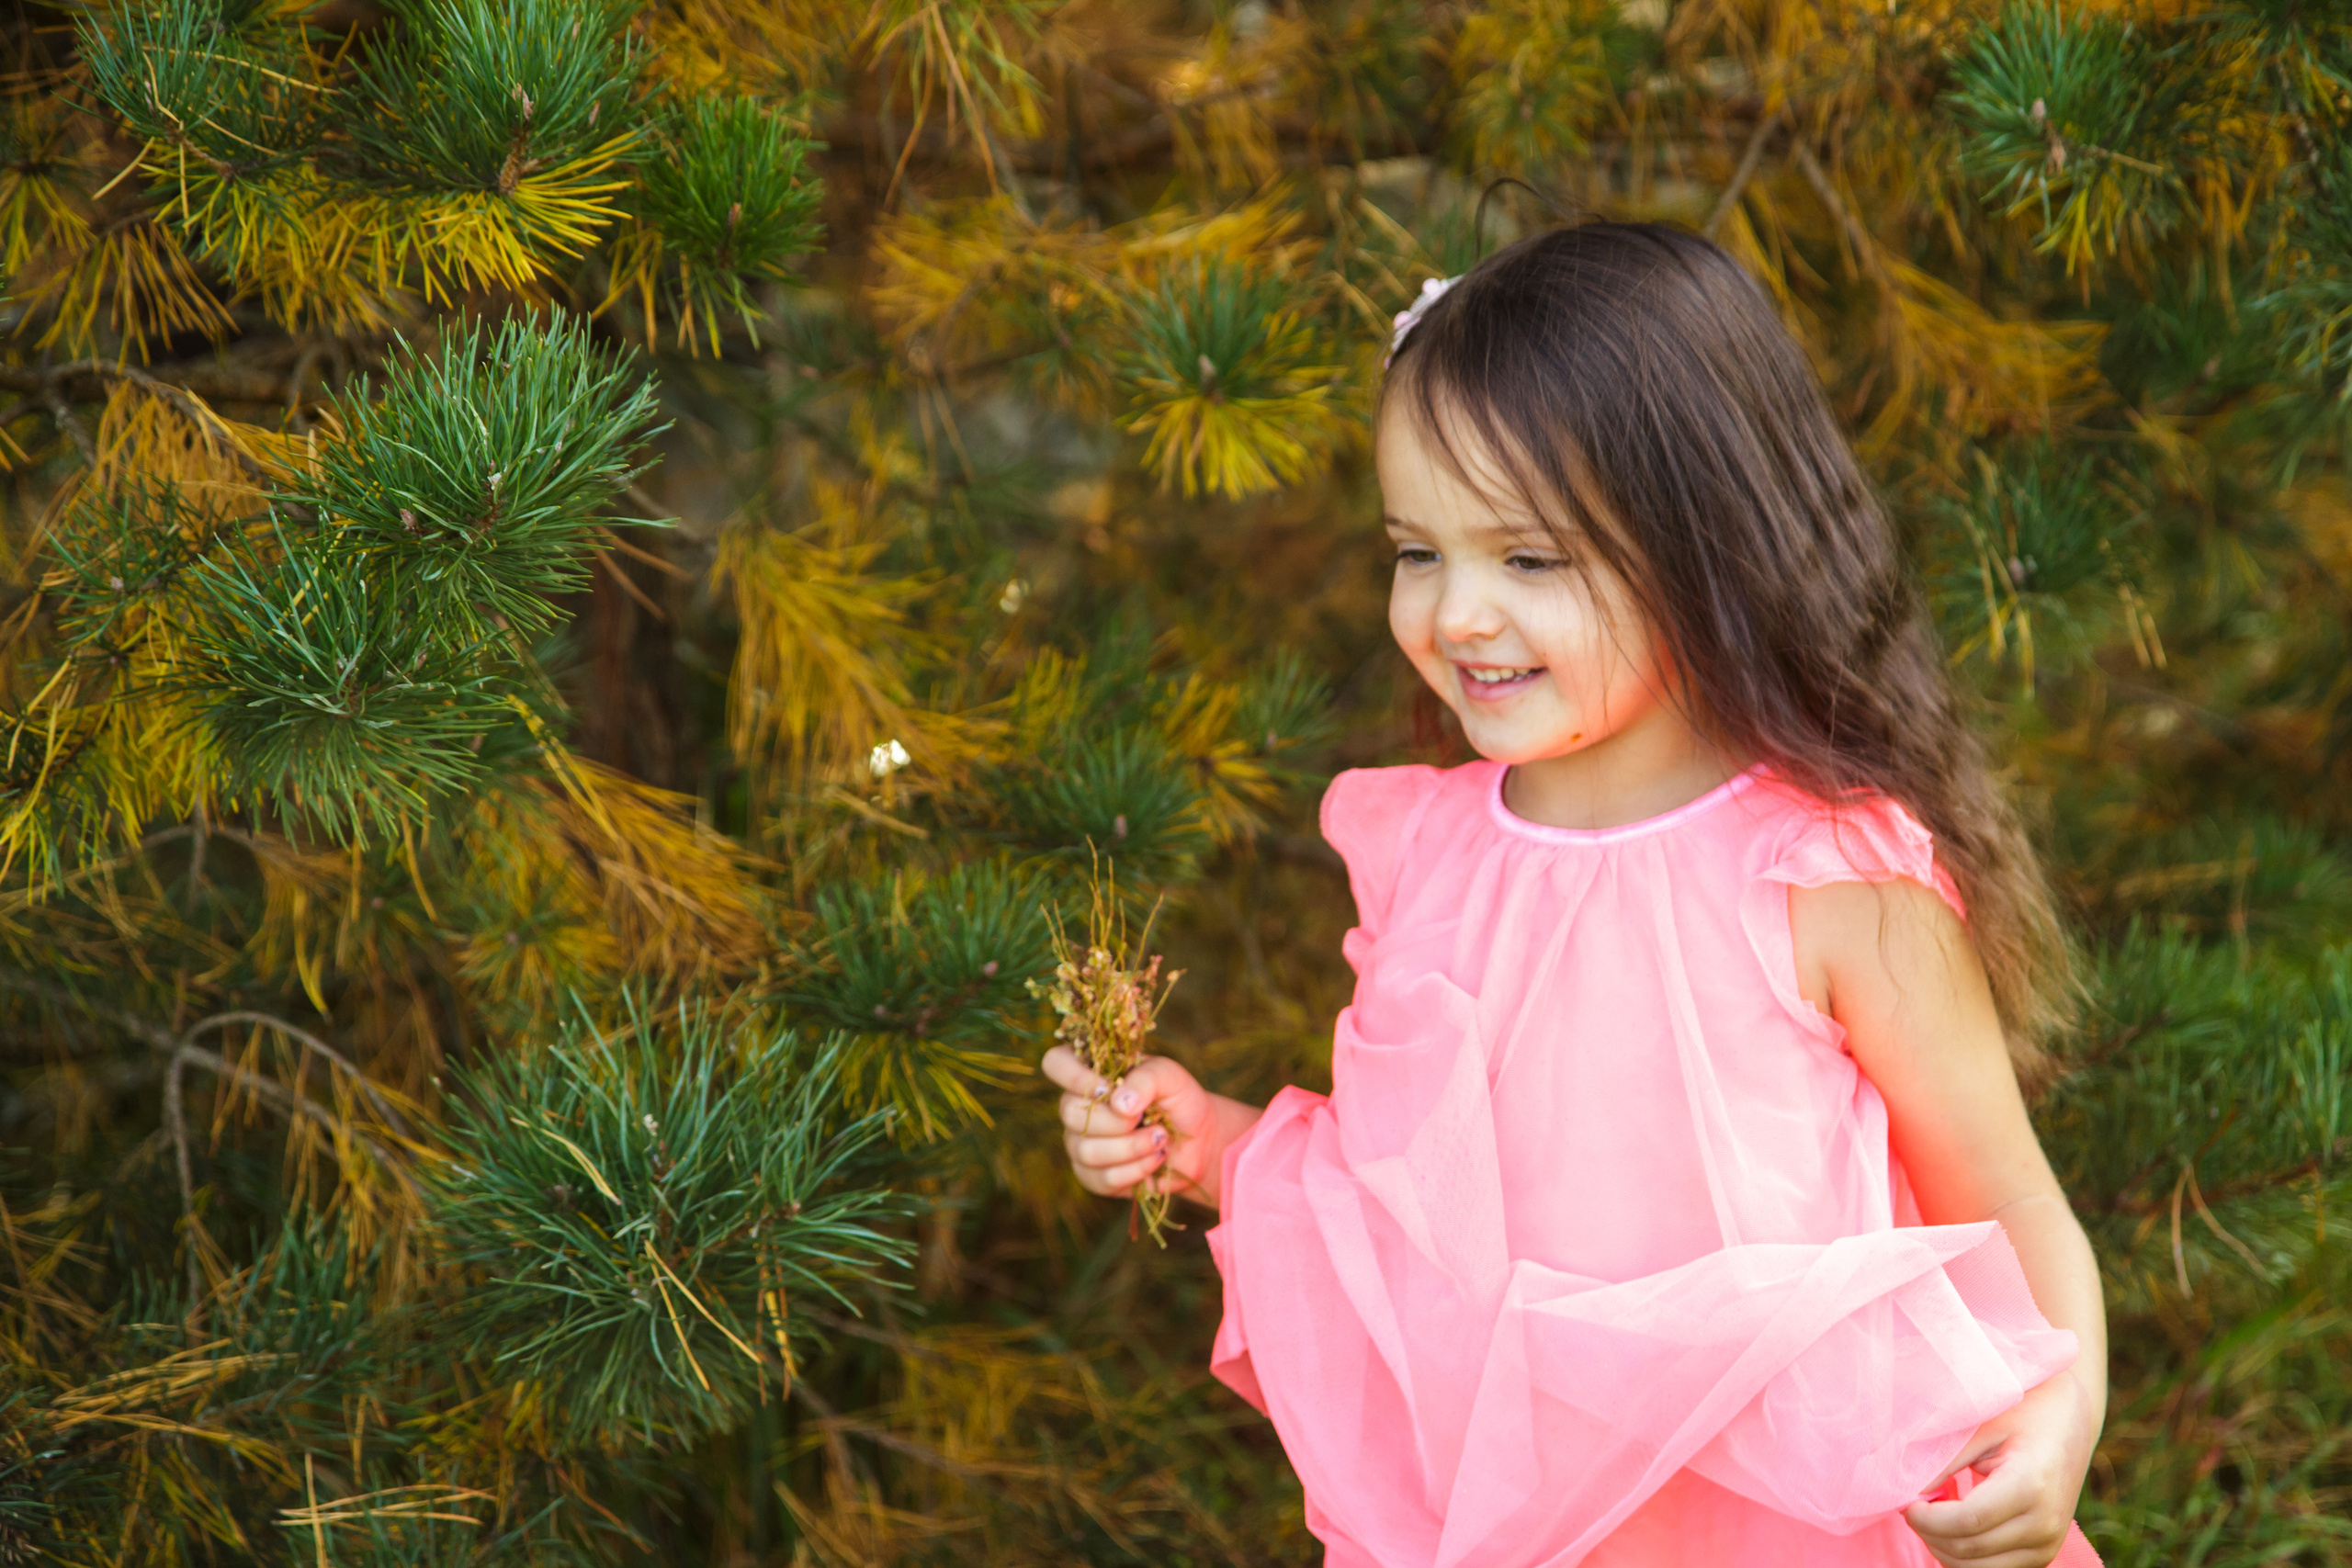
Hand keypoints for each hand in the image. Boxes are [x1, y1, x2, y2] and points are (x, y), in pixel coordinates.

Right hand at [1040, 1046, 1220, 1207]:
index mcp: (1091, 1072)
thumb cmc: (1179, 1100)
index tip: (1109, 1090)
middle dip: (1116, 1121)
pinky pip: (1102, 1178)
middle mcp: (1078, 1106)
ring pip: (1087, 1150)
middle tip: (1147, 1118)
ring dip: (1132, 1147)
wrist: (1198, 1141)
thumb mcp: (1171, 1078)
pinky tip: (1155, 1159)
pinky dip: (1136, 1170)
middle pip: (1069, 1113)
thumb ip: (1145, 1079)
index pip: (1056, 1063)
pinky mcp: (1092, 1175)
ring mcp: (1081, 1142)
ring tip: (1161, 1138)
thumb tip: (1118, 1102)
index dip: (1073, 1076)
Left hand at [1904, 1370, 2100, 1567]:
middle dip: (1929, 1533)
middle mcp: (2045, 1524)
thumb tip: (1909, 1491)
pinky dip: (1963, 1555)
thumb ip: (1945, 1461)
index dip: (1927, 1519)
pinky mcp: (2044, 1554)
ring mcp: (2048, 1545)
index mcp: (2030, 1486)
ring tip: (1932, 1515)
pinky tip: (1953, 1525)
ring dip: (1943, 1548)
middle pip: (1969, 1549)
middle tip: (1912, 1506)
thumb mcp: (1983, 1427)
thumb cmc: (2023, 1414)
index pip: (1967, 1521)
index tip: (1906, 1502)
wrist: (2070, 1421)